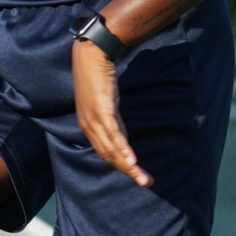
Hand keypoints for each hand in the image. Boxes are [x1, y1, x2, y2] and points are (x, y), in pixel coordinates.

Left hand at [72, 40, 150, 187]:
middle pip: (109, 155)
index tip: (136, 174)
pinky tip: (133, 160)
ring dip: (129, 166)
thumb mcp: (105, 102)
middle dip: (128, 171)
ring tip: (143, 178)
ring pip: (112, 149)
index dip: (121, 165)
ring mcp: (94, 118)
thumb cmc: (98, 75)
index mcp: (88, 125)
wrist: (91, 53)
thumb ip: (112, 118)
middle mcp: (88, 125)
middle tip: (146, 182)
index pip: (105, 152)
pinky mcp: (101, 109)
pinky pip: (114, 134)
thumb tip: (122, 132)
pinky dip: (124, 148)